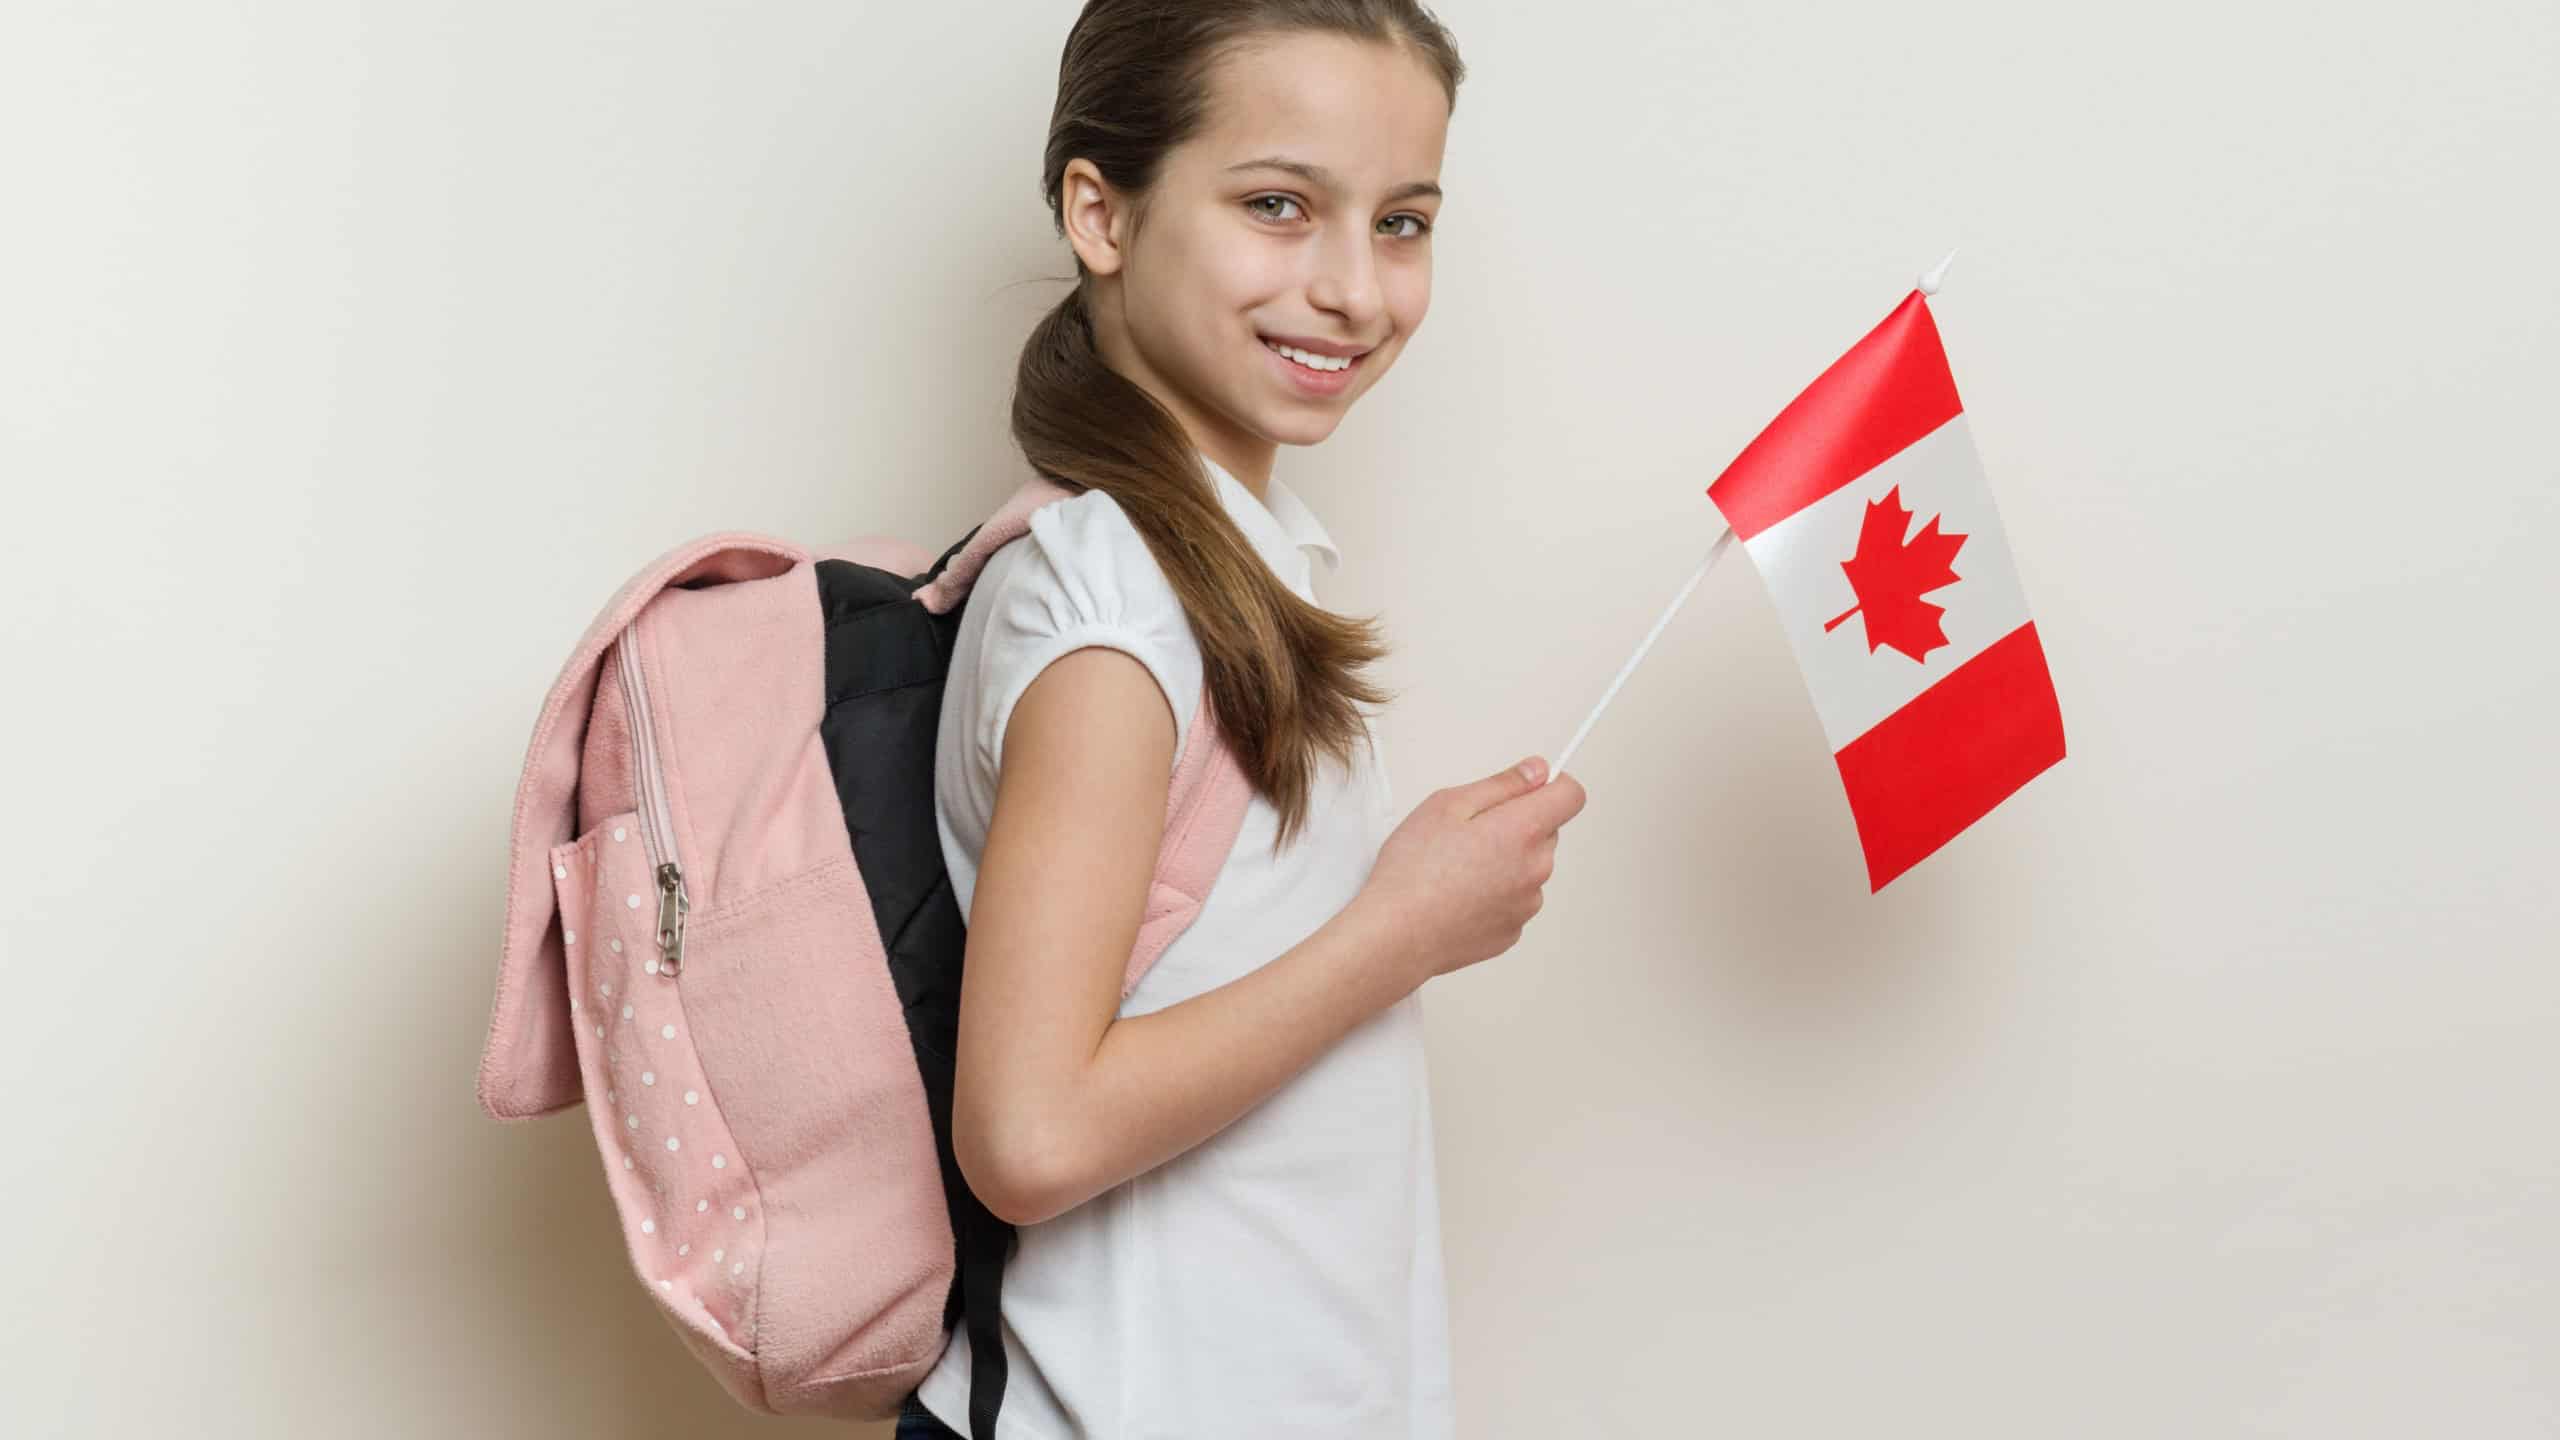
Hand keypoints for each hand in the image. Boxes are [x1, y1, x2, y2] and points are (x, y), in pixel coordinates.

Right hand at [1353, 756, 1588, 988]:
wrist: (1397, 933)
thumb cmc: (1413, 870)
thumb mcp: (1448, 804)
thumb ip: (1502, 784)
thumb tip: (1537, 771)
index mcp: (1523, 831)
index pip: (1571, 796)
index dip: (1552, 785)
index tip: (1530, 786)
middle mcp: (1536, 869)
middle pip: (1546, 833)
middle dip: (1517, 825)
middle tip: (1469, 832)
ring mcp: (1526, 904)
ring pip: (1528, 868)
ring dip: (1505, 862)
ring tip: (1456, 868)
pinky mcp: (1512, 931)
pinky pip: (1513, 900)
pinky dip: (1494, 894)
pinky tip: (1458, 895)